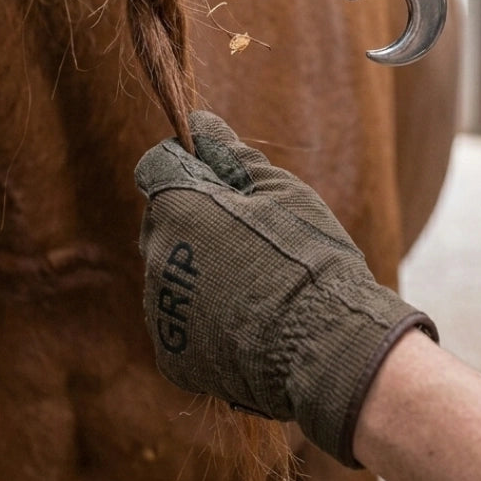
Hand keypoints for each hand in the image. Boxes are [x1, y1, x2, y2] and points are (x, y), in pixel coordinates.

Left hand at [135, 110, 436, 466]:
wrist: (326, 346)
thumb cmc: (306, 256)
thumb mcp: (277, 189)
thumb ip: (229, 153)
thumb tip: (200, 123)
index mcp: (175, 206)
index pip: (158, 168)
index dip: (190, 168)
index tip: (223, 182)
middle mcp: (153, 256)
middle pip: (163, 222)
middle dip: (193, 220)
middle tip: (248, 236)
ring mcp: (159, 311)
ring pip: (170, 274)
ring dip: (198, 271)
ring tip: (254, 286)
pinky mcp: (173, 357)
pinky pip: (181, 324)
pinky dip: (205, 320)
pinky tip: (246, 322)